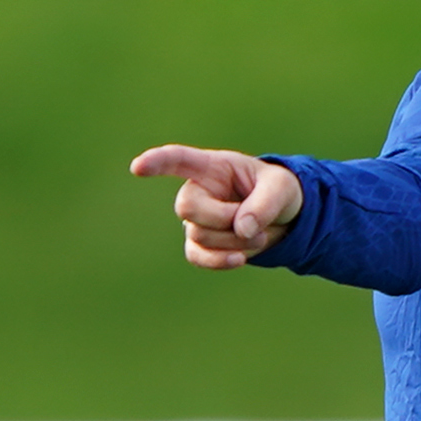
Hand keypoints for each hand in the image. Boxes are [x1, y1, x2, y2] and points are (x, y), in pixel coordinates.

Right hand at [128, 145, 304, 267]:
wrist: (283, 219)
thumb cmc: (278, 192)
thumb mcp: (282, 189)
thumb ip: (264, 204)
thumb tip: (241, 229)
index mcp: (212, 167)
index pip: (178, 159)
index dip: (157, 162)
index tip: (138, 168)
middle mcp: (197, 191)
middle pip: (187, 207)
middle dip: (223, 218)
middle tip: (253, 221)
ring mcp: (196, 219)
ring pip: (199, 236)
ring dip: (234, 241)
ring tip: (259, 235)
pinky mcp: (200, 244)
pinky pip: (197, 257)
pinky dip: (220, 261)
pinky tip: (240, 259)